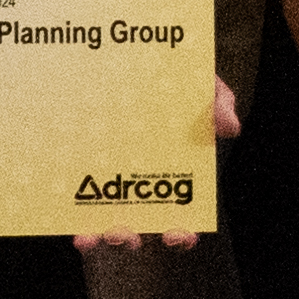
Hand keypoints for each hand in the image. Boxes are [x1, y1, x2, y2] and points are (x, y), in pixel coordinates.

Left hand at [79, 78, 239, 251]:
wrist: (134, 59)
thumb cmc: (176, 79)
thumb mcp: (203, 85)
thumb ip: (218, 103)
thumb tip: (231, 128)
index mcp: (171, 175)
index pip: (179, 218)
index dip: (181, 234)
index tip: (177, 235)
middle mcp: (137, 185)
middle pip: (136, 226)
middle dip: (130, 238)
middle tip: (128, 236)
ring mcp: (105, 178)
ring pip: (99, 220)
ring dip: (95, 235)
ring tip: (90, 236)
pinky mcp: (78, 166)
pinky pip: (71, 196)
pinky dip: (68, 212)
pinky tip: (67, 216)